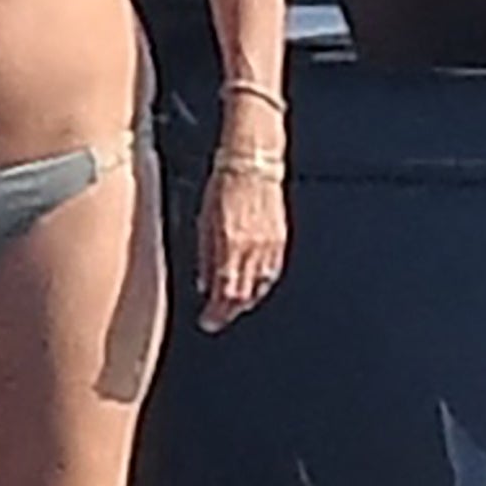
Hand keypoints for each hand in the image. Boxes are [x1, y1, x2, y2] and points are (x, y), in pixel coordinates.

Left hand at [197, 170, 287, 333]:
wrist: (252, 163)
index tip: (208, 322)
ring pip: (260, 286)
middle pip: (243, 295)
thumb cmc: (223, 185)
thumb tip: (204, 285)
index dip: (216, 313)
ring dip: (246, 300)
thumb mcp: (204, 222)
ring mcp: (270, 245)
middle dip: (229, 311)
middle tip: (219, 318)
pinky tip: (255, 288)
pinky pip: (273, 271)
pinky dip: (262, 284)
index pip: (224, 294)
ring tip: (234, 306)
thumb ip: (205, 257)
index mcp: (230, 246)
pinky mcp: (281, 238)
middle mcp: (253, 249)